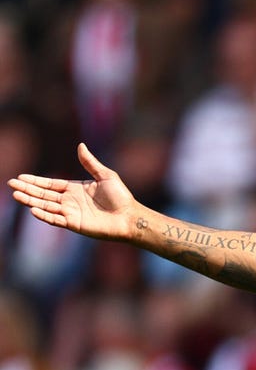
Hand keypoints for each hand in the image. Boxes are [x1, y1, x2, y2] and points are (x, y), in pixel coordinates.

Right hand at [7, 143, 138, 240]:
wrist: (130, 216)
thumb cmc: (121, 197)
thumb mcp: (106, 175)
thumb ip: (90, 163)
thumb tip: (80, 145)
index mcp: (75, 189)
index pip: (50, 184)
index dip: (35, 181)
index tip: (20, 178)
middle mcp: (70, 201)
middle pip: (44, 194)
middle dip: (27, 189)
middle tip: (11, 185)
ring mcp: (71, 213)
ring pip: (46, 206)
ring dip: (31, 201)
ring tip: (16, 195)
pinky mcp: (74, 224)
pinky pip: (55, 219)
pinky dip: (44, 215)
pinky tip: (33, 209)